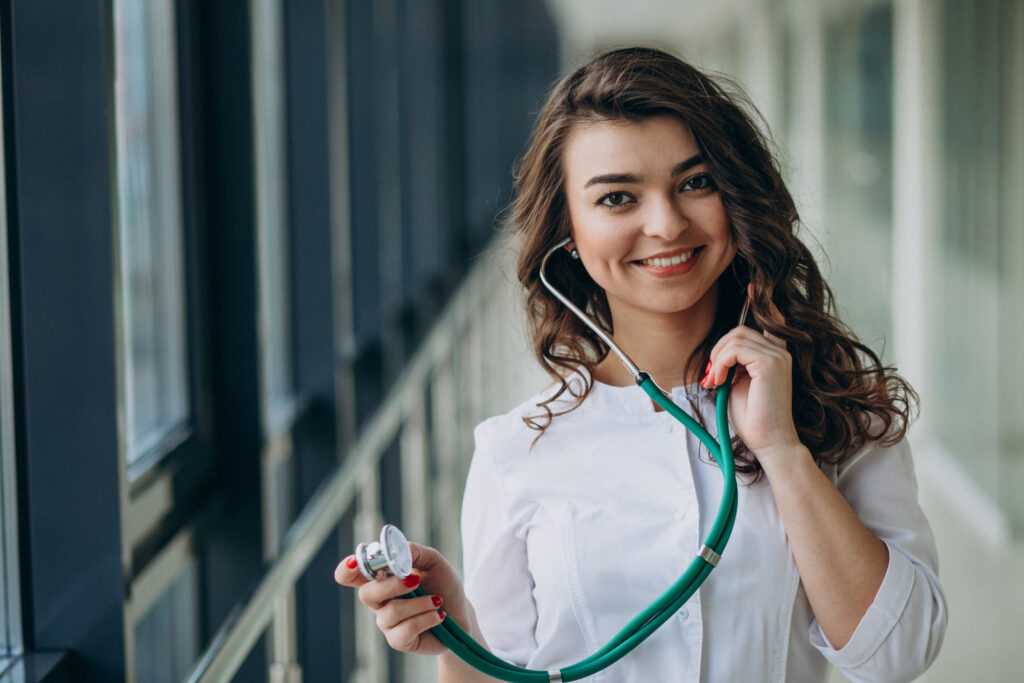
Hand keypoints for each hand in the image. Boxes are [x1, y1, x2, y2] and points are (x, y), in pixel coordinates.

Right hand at [334, 542, 472, 655]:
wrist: (461, 612)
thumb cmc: (442, 584)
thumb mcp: (433, 561)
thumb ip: (414, 552)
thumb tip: (398, 550)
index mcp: (381, 578)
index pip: (350, 575)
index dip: (346, 569)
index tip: (356, 561)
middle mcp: (379, 600)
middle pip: (366, 595)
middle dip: (392, 585)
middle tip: (415, 580)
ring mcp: (387, 622)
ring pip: (391, 612)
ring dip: (420, 603)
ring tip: (437, 601)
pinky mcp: (399, 640)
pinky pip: (404, 631)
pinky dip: (426, 619)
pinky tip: (438, 616)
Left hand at [701, 288, 802, 461]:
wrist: (770, 442)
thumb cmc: (753, 417)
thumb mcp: (738, 384)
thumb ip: (733, 364)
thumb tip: (719, 354)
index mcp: (774, 354)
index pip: (771, 319)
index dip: (761, 300)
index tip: (752, 286)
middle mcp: (780, 351)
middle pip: (740, 330)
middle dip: (718, 350)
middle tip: (712, 377)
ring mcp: (777, 356)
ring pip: (736, 338)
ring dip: (717, 359)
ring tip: (716, 382)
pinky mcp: (770, 363)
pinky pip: (736, 348)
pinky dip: (721, 362)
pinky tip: (720, 381)